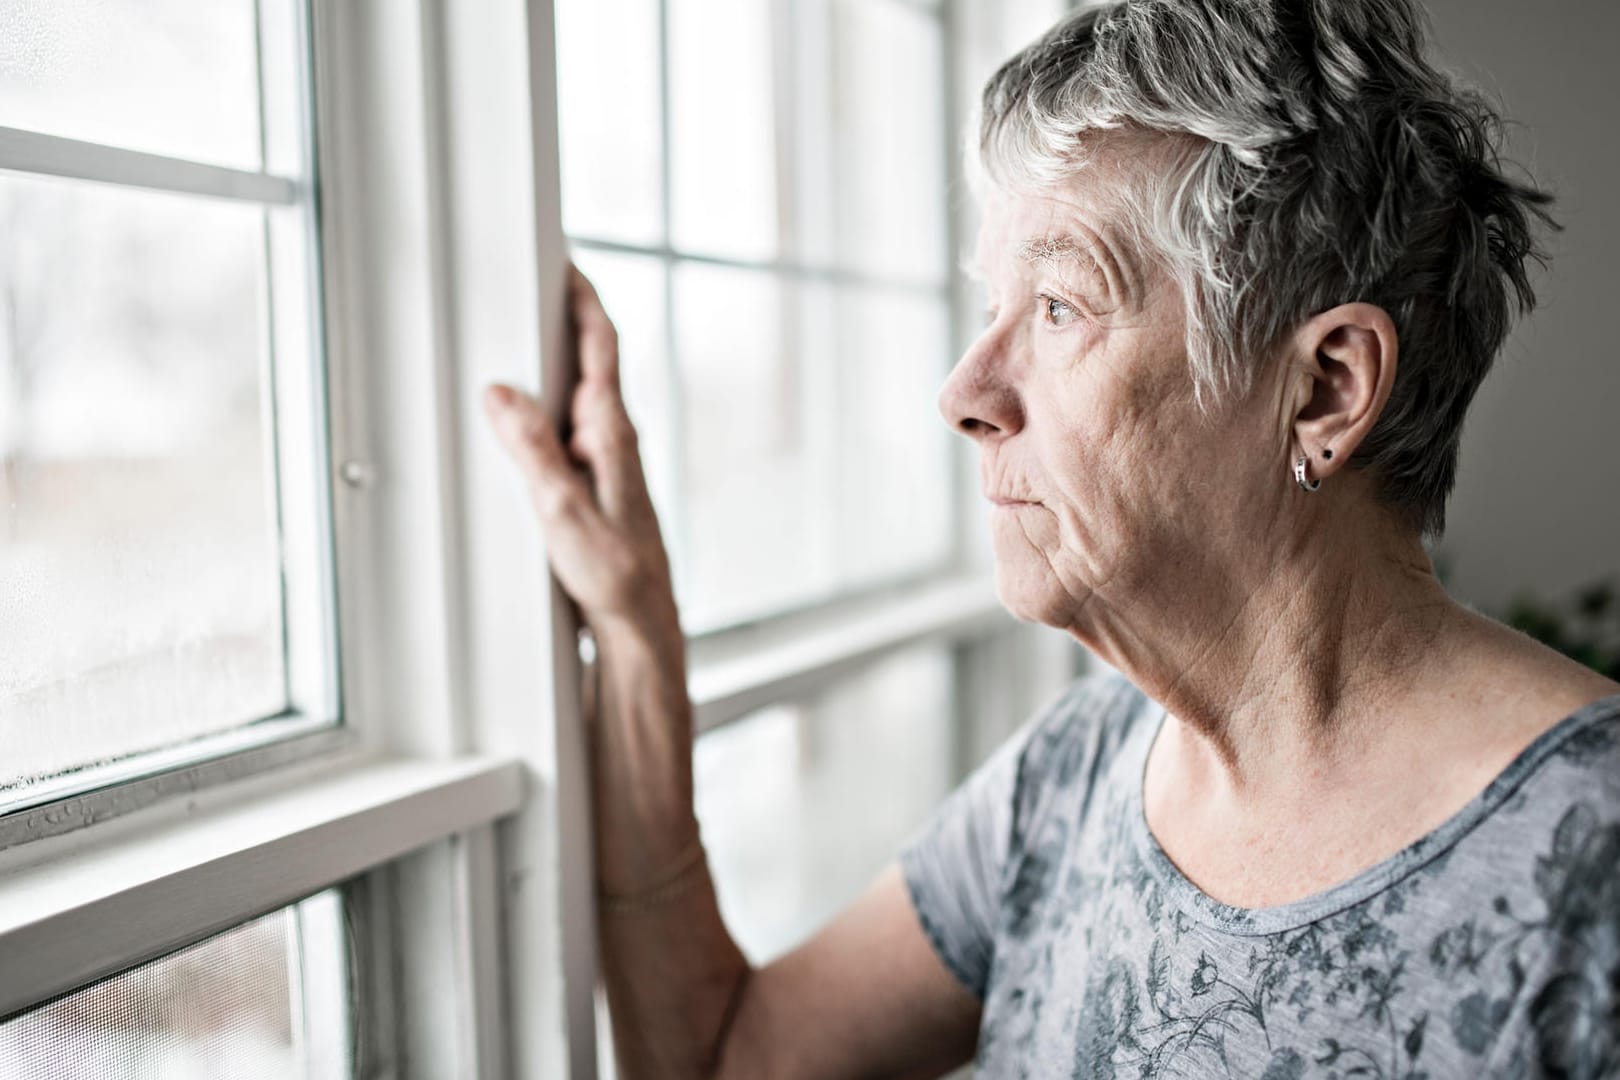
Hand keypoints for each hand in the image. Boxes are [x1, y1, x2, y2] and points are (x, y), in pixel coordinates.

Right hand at [483, 266, 678, 639]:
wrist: (640, 622)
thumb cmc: (616, 574)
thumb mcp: (562, 512)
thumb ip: (533, 450)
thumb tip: (502, 394)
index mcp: (612, 434)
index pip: (602, 346)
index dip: (584, 299)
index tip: (566, 261)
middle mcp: (614, 439)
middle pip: (588, 362)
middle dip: (561, 321)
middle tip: (531, 286)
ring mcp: (606, 461)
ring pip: (575, 398)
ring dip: (550, 368)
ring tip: (515, 342)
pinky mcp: (595, 484)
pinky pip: (566, 431)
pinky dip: (544, 412)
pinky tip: (521, 421)